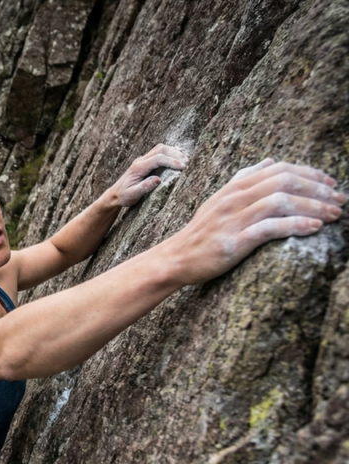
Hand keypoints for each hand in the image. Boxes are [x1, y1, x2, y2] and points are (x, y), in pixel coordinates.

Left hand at [109, 144, 188, 206]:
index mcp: (138, 167)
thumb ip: (144, 187)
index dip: (171, 161)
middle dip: (175, 154)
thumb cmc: (124, 196)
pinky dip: (170, 153)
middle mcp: (141, 161)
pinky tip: (178, 157)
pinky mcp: (146, 162)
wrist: (115, 194)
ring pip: (160, 149)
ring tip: (186, 159)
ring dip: (174, 152)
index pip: (157, 159)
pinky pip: (159, 152)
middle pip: (160, 150)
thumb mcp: (132, 195)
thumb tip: (158, 180)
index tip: (183, 167)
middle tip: (187, 162)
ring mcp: (143, 160)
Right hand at [163, 160, 343, 285]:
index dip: (309, 173)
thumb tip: (269, 161)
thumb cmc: (202, 231)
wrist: (177, 258)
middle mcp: (235, 198)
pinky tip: (314, 228)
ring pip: (281, 202)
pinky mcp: (235, 241)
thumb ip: (244, 179)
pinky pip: (271, 228)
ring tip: (333, 215)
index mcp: (234, 187)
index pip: (279, 169)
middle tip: (339, 199)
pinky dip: (296, 225)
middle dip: (317, 189)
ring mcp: (234, 219)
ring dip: (313, 207)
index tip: (331, 183)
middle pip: (284, 182)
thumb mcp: (219, 199)